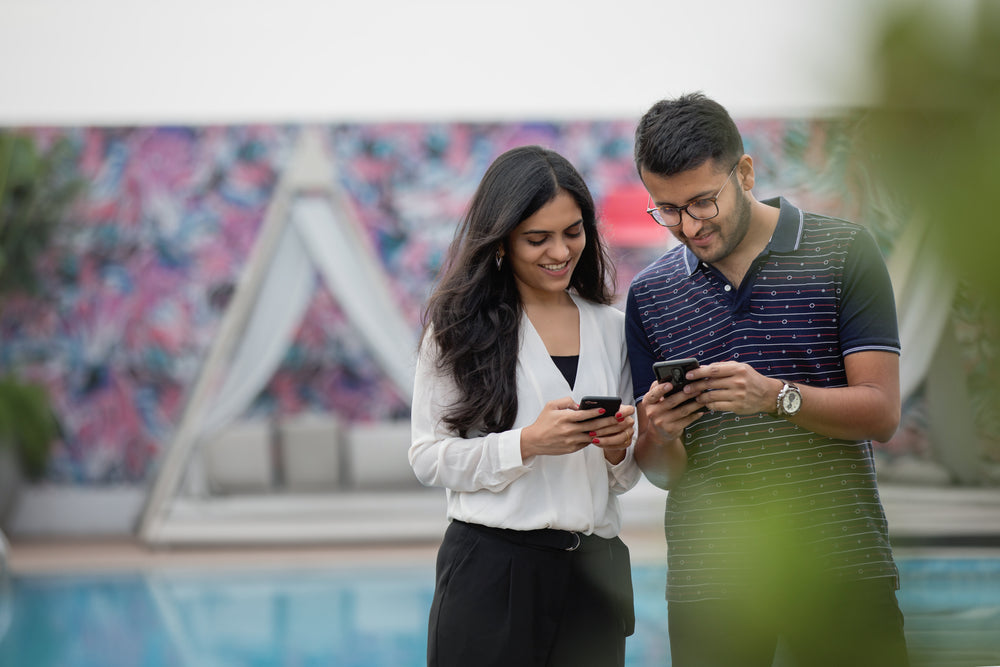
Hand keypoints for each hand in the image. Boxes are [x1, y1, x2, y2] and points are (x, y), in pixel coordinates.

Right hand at [520, 398, 635, 459]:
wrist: (534, 440)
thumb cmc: (543, 422)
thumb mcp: (551, 406)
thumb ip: (565, 401)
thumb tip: (579, 404)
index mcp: (564, 418)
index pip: (583, 415)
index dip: (594, 412)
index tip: (605, 409)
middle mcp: (569, 430)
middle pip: (592, 426)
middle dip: (607, 422)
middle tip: (619, 418)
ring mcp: (571, 441)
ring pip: (592, 436)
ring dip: (605, 432)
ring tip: (616, 427)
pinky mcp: (572, 448)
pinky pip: (586, 443)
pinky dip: (596, 439)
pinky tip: (605, 435)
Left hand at [582, 404, 635, 463]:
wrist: (606, 433)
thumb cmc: (602, 419)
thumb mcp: (600, 413)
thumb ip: (597, 411)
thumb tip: (583, 409)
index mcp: (624, 411)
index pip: (630, 410)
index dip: (624, 412)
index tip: (616, 415)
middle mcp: (629, 421)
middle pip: (622, 425)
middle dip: (606, 429)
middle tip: (593, 431)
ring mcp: (629, 432)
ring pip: (620, 437)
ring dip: (606, 439)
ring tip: (593, 439)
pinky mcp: (627, 443)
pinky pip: (618, 445)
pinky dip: (606, 445)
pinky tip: (597, 443)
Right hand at [641, 378, 704, 443]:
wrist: (659, 433)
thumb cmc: (659, 410)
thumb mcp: (654, 400)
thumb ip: (658, 388)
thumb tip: (668, 377)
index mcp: (648, 402)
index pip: (653, 394)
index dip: (661, 389)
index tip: (670, 384)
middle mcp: (653, 412)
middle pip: (671, 401)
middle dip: (686, 394)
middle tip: (697, 388)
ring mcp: (662, 422)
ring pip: (682, 411)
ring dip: (694, 404)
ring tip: (702, 397)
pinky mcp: (671, 430)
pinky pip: (686, 421)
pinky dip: (695, 415)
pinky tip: (700, 411)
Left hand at [685, 361, 778, 414]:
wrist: (768, 394)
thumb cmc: (750, 379)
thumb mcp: (740, 367)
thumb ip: (722, 367)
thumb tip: (702, 368)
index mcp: (737, 369)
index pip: (713, 370)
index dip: (699, 373)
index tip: (688, 375)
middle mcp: (738, 382)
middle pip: (710, 383)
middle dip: (695, 386)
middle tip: (686, 389)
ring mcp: (738, 395)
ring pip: (712, 396)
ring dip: (700, 397)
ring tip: (696, 397)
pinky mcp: (737, 406)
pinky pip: (717, 406)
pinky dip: (709, 405)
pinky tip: (706, 403)